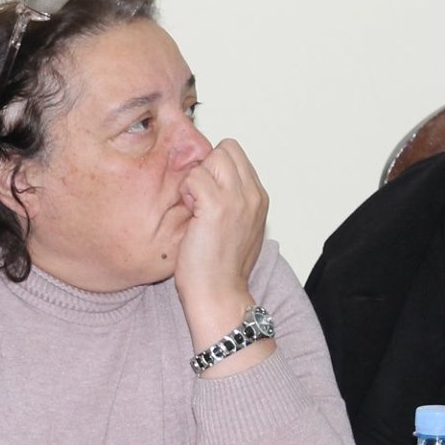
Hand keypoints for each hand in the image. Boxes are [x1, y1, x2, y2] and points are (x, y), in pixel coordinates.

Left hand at [173, 138, 267, 347]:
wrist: (219, 295)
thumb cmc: (219, 270)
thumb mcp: (237, 229)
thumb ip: (232, 202)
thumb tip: (209, 185)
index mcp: (258, 198)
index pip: (235, 155)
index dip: (215, 168)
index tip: (204, 193)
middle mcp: (253, 194)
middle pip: (226, 149)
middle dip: (206, 167)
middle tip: (197, 198)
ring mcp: (238, 198)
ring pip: (211, 157)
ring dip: (196, 178)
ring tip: (193, 208)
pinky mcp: (217, 206)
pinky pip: (194, 176)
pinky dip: (186, 191)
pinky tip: (188, 215)